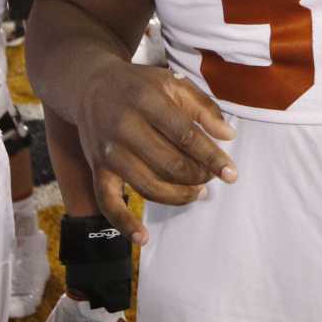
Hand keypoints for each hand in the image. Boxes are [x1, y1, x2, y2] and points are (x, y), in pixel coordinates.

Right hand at [74, 61, 235, 244]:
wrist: (90, 87)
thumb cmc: (139, 86)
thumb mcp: (172, 83)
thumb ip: (203, 107)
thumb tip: (228, 136)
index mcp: (147, 101)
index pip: (185, 135)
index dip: (211, 157)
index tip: (231, 173)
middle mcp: (125, 127)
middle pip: (169, 164)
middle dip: (198, 177)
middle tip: (210, 178)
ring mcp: (109, 151)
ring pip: (148, 186)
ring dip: (178, 196)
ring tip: (196, 193)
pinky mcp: (97, 169)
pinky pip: (108, 203)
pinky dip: (125, 224)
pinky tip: (144, 238)